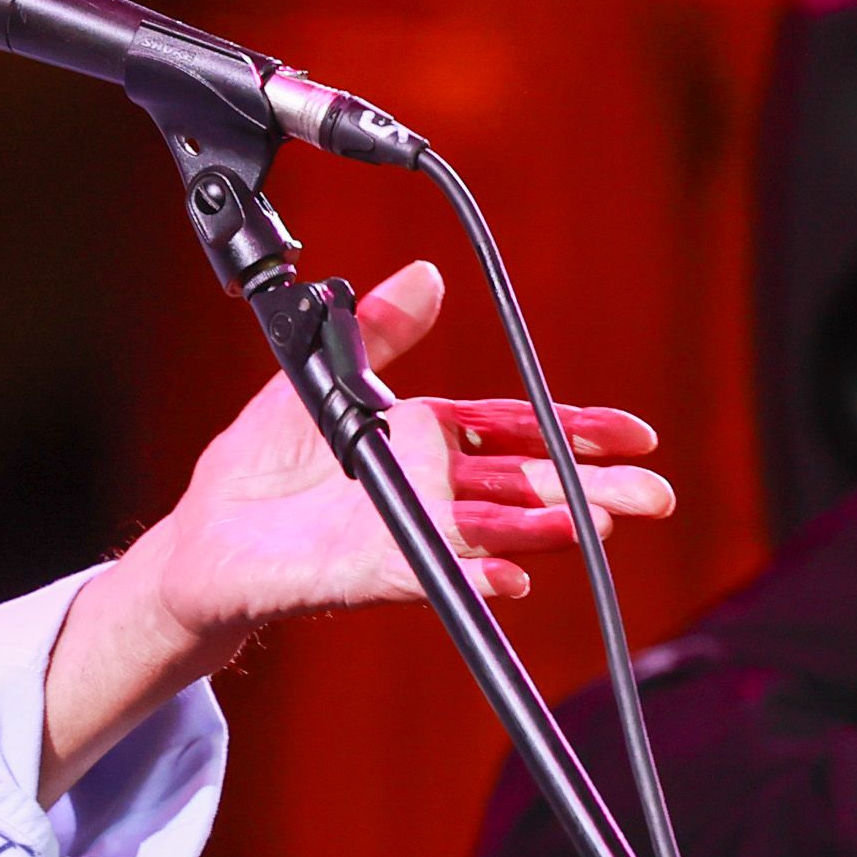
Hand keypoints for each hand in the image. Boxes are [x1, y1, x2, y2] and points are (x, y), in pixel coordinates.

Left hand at [131, 259, 670, 637]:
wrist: (205, 536)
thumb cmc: (260, 466)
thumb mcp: (321, 376)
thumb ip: (376, 329)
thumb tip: (426, 275)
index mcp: (423, 443)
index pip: (512, 433)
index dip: (573, 431)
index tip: (636, 435)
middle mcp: (424, 492)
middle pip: (520, 488)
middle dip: (587, 489)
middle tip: (652, 495)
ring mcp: (400, 536)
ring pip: (486, 532)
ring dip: (540, 531)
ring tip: (593, 524)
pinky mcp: (362, 573)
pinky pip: (423, 573)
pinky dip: (468, 575)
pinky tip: (509, 581)